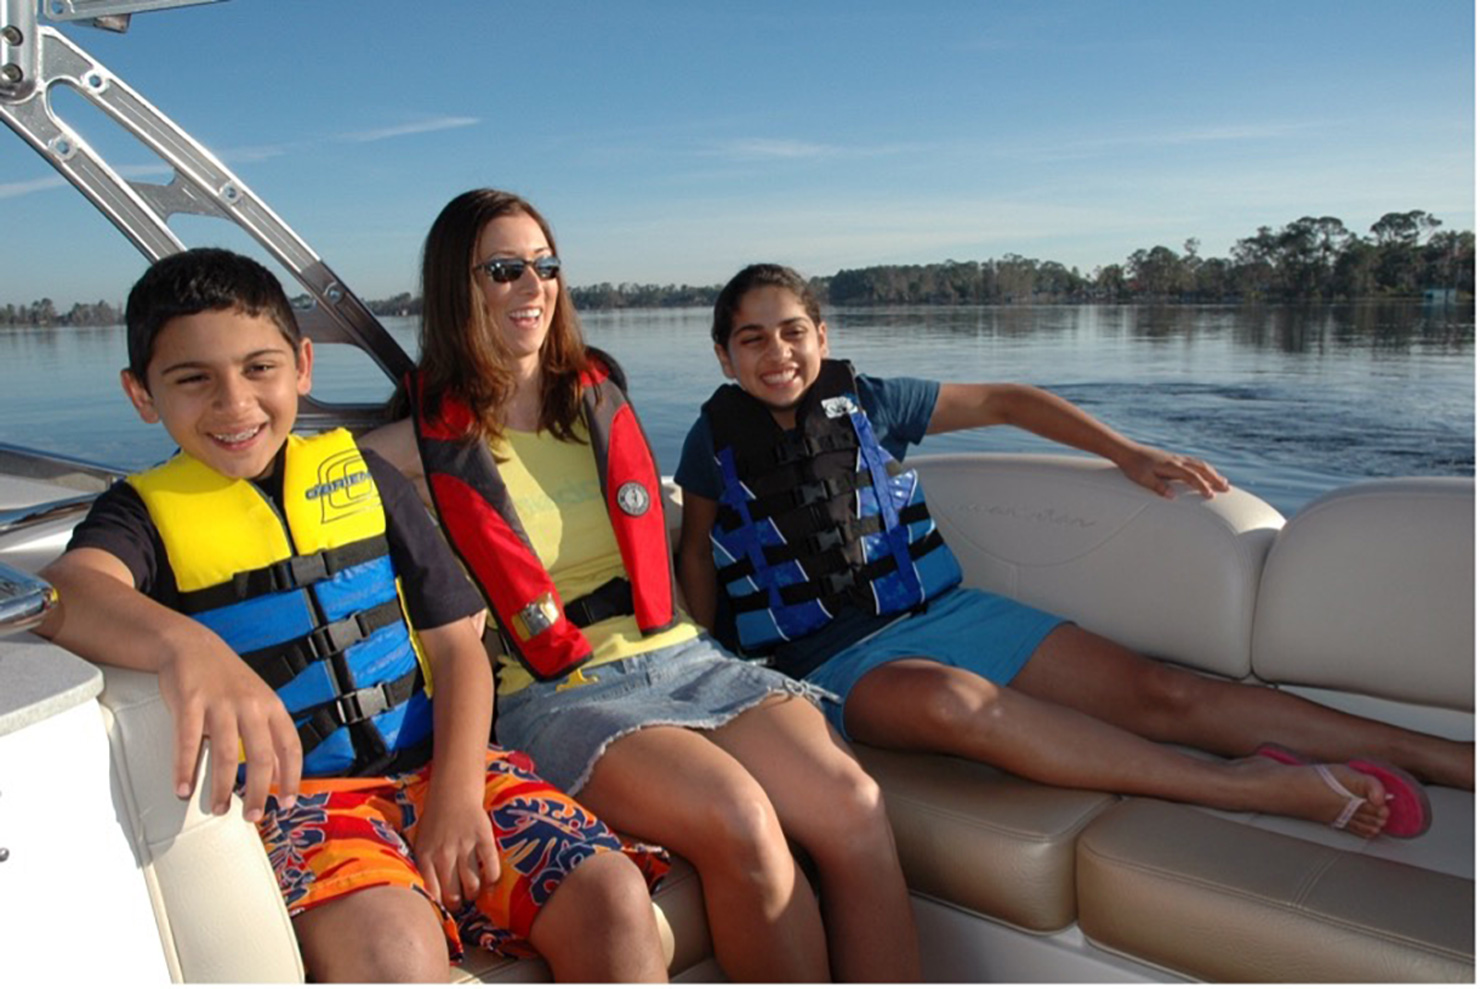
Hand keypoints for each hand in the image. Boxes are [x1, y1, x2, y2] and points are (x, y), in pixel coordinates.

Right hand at [156, 641, 302, 821]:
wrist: (191, 645)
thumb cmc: (226, 679)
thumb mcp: (258, 703)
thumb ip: (269, 736)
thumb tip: (282, 773)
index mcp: (271, 706)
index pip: (290, 746)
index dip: (292, 776)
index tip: (286, 802)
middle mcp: (250, 705)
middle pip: (260, 756)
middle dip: (257, 792)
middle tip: (251, 817)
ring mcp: (220, 703)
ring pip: (225, 753)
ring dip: (221, 787)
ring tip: (218, 808)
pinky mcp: (191, 701)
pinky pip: (187, 742)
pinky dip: (185, 769)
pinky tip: (183, 789)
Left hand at [412, 788, 501, 909]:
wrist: (452, 793)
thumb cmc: (434, 822)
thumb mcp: (419, 843)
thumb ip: (422, 867)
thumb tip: (427, 896)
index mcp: (425, 856)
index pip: (432, 893)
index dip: (440, 907)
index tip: (444, 910)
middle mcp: (444, 854)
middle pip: (453, 893)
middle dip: (458, 903)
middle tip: (460, 902)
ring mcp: (465, 846)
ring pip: (472, 884)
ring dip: (473, 893)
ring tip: (473, 892)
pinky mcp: (484, 837)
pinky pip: (491, 866)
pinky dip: (492, 878)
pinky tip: (490, 881)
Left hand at [1117, 443, 1229, 498]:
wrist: (1126, 451)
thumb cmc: (1133, 467)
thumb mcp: (1143, 479)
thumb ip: (1158, 487)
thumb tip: (1173, 497)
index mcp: (1171, 466)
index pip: (1192, 477)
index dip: (1202, 486)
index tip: (1211, 496)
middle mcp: (1177, 460)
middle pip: (1201, 469)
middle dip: (1215, 478)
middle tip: (1227, 488)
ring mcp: (1175, 458)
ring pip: (1199, 464)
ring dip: (1212, 472)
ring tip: (1222, 481)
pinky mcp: (1172, 458)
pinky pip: (1193, 462)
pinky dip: (1203, 467)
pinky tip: (1205, 472)